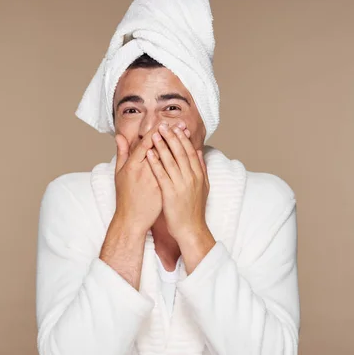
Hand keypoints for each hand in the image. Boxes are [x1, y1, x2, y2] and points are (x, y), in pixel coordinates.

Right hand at [113, 121, 186, 233]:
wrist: (132, 219)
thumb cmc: (124, 196)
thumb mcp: (119, 173)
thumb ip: (122, 153)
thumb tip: (120, 135)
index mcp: (132, 165)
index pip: (146, 143)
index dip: (157, 131)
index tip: (165, 122)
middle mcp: (144, 171)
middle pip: (161, 148)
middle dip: (172, 135)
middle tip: (181, 123)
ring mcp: (155, 181)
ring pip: (170, 159)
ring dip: (180, 145)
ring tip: (187, 134)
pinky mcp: (164, 189)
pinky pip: (175, 172)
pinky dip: (182, 162)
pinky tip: (189, 154)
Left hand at [145, 121, 209, 239]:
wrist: (191, 229)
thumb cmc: (194, 210)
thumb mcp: (203, 187)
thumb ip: (201, 168)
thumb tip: (199, 152)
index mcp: (198, 175)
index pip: (190, 151)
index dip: (182, 138)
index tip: (175, 127)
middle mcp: (191, 177)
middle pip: (180, 152)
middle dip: (171, 137)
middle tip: (163, 124)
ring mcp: (181, 185)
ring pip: (170, 160)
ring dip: (162, 145)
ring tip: (155, 134)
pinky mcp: (170, 193)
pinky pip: (161, 174)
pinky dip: (155, 162)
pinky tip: (149, 153)